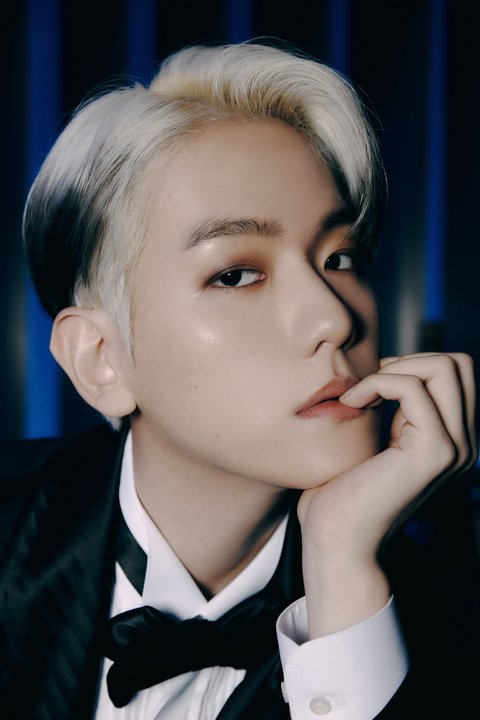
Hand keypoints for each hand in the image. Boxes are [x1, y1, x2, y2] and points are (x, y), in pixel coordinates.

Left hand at [297, 352, 476, 636]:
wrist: (336, 540)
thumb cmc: (343, 492)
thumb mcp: (379, 441)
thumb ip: (397, 413)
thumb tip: (392, 368)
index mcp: (453, 440)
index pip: (456, 373)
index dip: (414, 363)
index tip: (374, 384)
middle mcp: (464, 444)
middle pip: (458, 364)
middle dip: (408, 359)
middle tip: (370, 385)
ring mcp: (455, 449)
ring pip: (444, 368)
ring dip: (391, 370)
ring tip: (358, 396)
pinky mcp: (433, 452)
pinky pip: (412, 389)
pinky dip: (376, 383)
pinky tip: (351, 404)